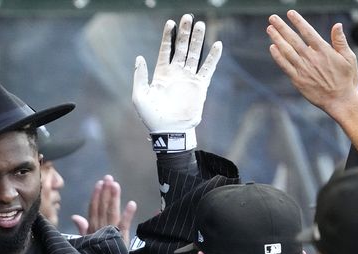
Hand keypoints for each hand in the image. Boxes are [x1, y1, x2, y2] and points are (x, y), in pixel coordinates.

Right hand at [71, 175, 137, 244]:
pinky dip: (128, 215)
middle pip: (103, 207)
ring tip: (115, 184)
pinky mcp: (121, 239)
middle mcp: (100, 228)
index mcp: (92, 229)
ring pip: (111, 212)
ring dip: (113, 198)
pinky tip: (132, 203)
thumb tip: (74, 216)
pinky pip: (124, 225)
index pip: (94, 209)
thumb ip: (83, 229)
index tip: (99, 184)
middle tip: (108, 178)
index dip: (96, 196)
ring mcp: (110, 232)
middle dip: (105, 192)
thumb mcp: (87, 243)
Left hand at [132, 14, 221, 151]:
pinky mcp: (199, 86)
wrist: (170, 131)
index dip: (168, 37)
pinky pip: (207, 69)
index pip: (165, 50)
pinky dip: (212, 58)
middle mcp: (176, 73)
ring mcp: (188, 79)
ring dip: (197, 40)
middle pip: (181, 48)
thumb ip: (140, 76)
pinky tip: (217, 45)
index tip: (170, 23)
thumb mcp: (140, 96)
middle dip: (184, 33)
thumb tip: (139, 58)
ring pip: (194, 55)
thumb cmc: (152, 117)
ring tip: (200, 25)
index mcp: (161, 74)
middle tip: (188, 17)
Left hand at [267, 10, 357, 116]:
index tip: (290, 13)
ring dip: (277, 39)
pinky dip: (278, 56)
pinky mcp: (297, 80)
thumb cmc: (347, 80)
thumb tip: (337, 25)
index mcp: (324, 51)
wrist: (340, 101)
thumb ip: (340, 41)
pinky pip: (285, 66)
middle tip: (272, 18)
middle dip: (282, 27)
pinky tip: (272, 47)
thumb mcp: (349, 58)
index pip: (308, 32)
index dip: (298, 22)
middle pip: (293, 39)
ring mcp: (303, 69)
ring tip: (269, 29)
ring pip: (286, 51)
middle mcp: (311, 58)